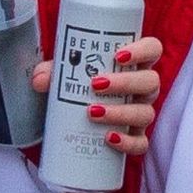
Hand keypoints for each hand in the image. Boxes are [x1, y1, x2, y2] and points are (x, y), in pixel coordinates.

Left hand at [34, 32, 162, 156]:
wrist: (70, 123)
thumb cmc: (76, 89)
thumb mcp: (64, 76)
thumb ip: (53, 72)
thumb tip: (40, 79)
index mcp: (133, 65)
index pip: (152, 49)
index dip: (143, 50)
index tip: (119, 56)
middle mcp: (142, 88)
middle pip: (151, 81)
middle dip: (125, 82)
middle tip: (96, 85)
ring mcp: (141, 113)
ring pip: (145, 113)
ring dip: (121, 113)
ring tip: (93, 113)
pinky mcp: (135, 137)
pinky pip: (140, 142)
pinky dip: (127, 142)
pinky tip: (109, 139)